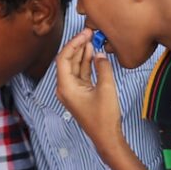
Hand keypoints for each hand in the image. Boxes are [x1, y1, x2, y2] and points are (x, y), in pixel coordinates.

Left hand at [55, 29, 124, 148]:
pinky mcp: (80, 93)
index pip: (63, 59)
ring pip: (74, 66)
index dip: (73, 44)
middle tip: (89, 32)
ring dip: (82, 53)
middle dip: (77, 46)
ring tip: (91, 38)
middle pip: (67, 61)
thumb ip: (103, 68)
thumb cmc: (104, 117)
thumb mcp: (106, 89)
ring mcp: (72, 91)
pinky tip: (93, 52)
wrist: (106, 137)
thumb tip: (99, 53)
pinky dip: (86, 63)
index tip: (84, 34)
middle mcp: (65, 88)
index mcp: (66, 88)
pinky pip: (81, 74)